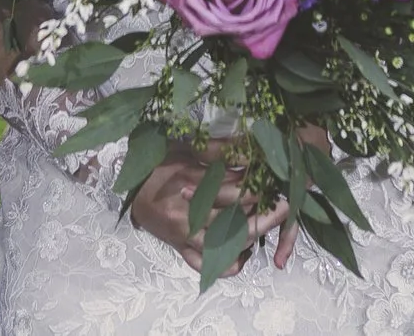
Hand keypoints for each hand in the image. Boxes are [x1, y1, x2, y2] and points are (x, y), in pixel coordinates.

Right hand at [128, 143, 296, 275]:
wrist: (129, 188)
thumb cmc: (158, 163)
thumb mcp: (185, 148)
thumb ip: (217, 151)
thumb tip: (249, 148)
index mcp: (188, 185)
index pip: (230, 193)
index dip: (256, 191)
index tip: (275, 185)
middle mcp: (187, 215)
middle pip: (233, 222)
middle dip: (264, 216)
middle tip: (285, 206)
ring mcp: (184, 236)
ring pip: (225, 245)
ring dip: (252, 237)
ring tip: (271, 224)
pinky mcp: (180, 249)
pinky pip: (206, 265)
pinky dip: (228, 264)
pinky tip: (244, 253)